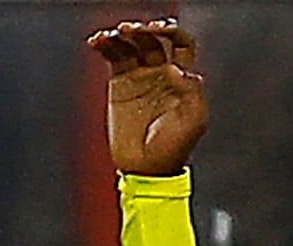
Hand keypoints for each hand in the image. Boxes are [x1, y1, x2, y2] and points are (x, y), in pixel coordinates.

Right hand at [90, 19, 207, 177]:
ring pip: (132, 43)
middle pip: (153, 38)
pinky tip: (98, 41)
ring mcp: (139, 76)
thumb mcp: (194, 121)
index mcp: (182, 78)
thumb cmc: (173, 149)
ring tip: (114, 34)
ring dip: (123, 33)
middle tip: (133, 29)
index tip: (160, 29)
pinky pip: (112, 56)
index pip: (181, 43)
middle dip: (144, 29)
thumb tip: (178, 69)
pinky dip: (105, 45)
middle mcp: (161, 72)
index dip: (172, 31)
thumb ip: (192, 91)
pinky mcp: (119, 83)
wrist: (146, 169)